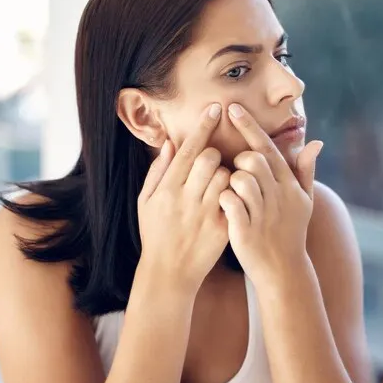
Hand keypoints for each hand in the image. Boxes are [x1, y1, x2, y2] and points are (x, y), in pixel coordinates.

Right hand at [137, 103, 230, 294]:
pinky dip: (235, 193)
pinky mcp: (221, 228)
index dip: (203, 126)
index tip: (216, 108)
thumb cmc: (155, 234)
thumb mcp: (146, 202)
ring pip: (225, 177)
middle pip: (209, 159)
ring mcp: (204, 214)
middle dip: (215, 153)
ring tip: (219, 183)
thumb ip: (158, 171)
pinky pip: (234, 199)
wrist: (168, 273)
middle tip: (213, 160)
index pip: (188, 149)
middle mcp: (185, 199)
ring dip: (226, 174)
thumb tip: (171, 143)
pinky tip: (232, 197)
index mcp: (166, 189)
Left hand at [218, 103, 323, 287]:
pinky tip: (224, 205)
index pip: (268, 148)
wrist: (283, 270)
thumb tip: (316, 142)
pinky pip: (228, 202)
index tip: (233, 107)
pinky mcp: (245, 230)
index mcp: (289, 185)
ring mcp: (261, 213)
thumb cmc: (290, 231)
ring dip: (230, 180)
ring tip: (234, 193)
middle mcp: (277, 196)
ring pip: (240, 179)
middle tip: (238, 171)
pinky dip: (223, 198)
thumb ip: (306, 170)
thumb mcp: (304, 201)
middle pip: (253, 160)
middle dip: (240, 159)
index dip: (249, 127)